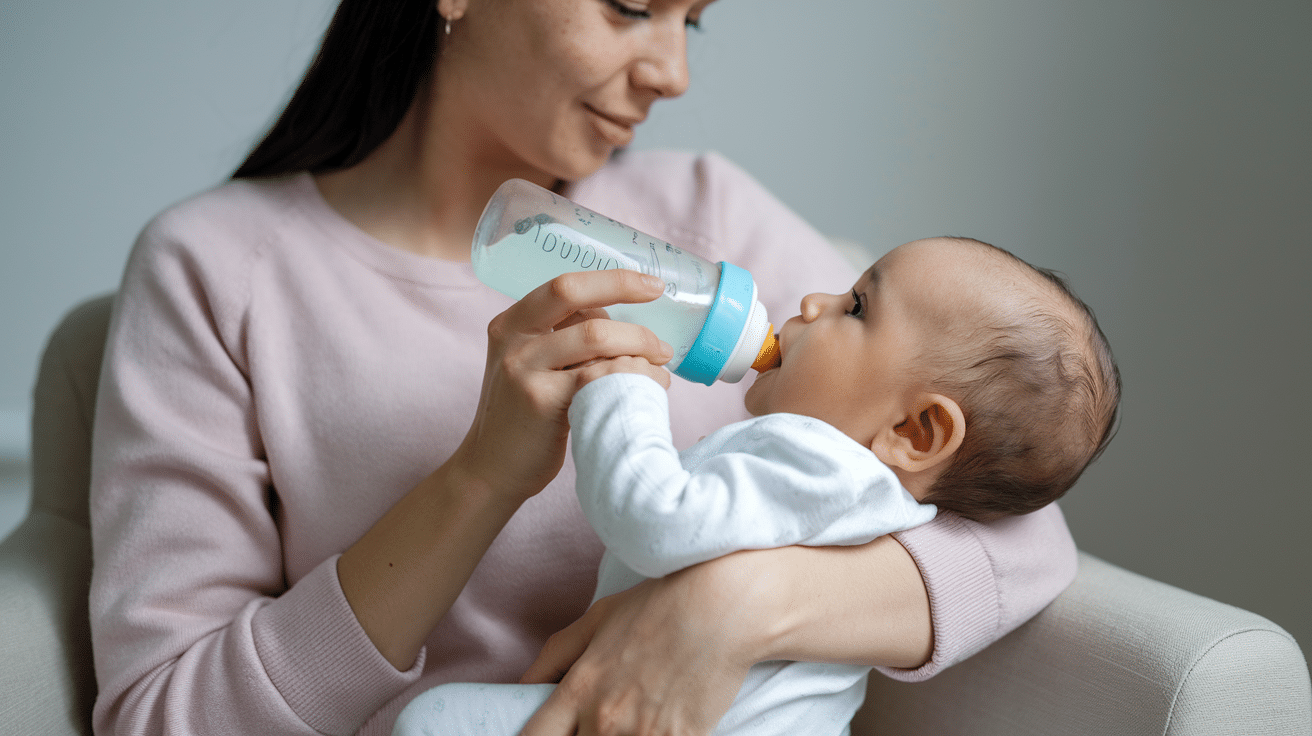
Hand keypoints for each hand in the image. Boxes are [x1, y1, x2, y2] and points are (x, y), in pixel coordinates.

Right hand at [453, 270, 671, 504]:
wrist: (491, 469)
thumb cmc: (523, 417)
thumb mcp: (530, 366)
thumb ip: (564, 339)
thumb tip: (624, 319)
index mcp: (511, 323)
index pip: (565, 285)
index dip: (613, 280)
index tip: (652, 285)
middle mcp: (512, 340)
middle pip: (576, 300)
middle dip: (629, 301)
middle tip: (663, 333)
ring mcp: (524, 370)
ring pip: (595, 338)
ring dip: (639, 348)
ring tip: (660, 367)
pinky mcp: (541, 402)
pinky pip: (598, 378)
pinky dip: (632, 379)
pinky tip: (648, 390)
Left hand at [517, 561, 758, 735]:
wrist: (724, 609)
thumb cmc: (659, 606)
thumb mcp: (597, 618)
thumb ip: (555, 655)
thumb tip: (526, 685)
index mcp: (579, 690)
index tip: (551, 733)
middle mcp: (605, 720)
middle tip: (604, 717)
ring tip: (635, 715)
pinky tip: (661, 719)